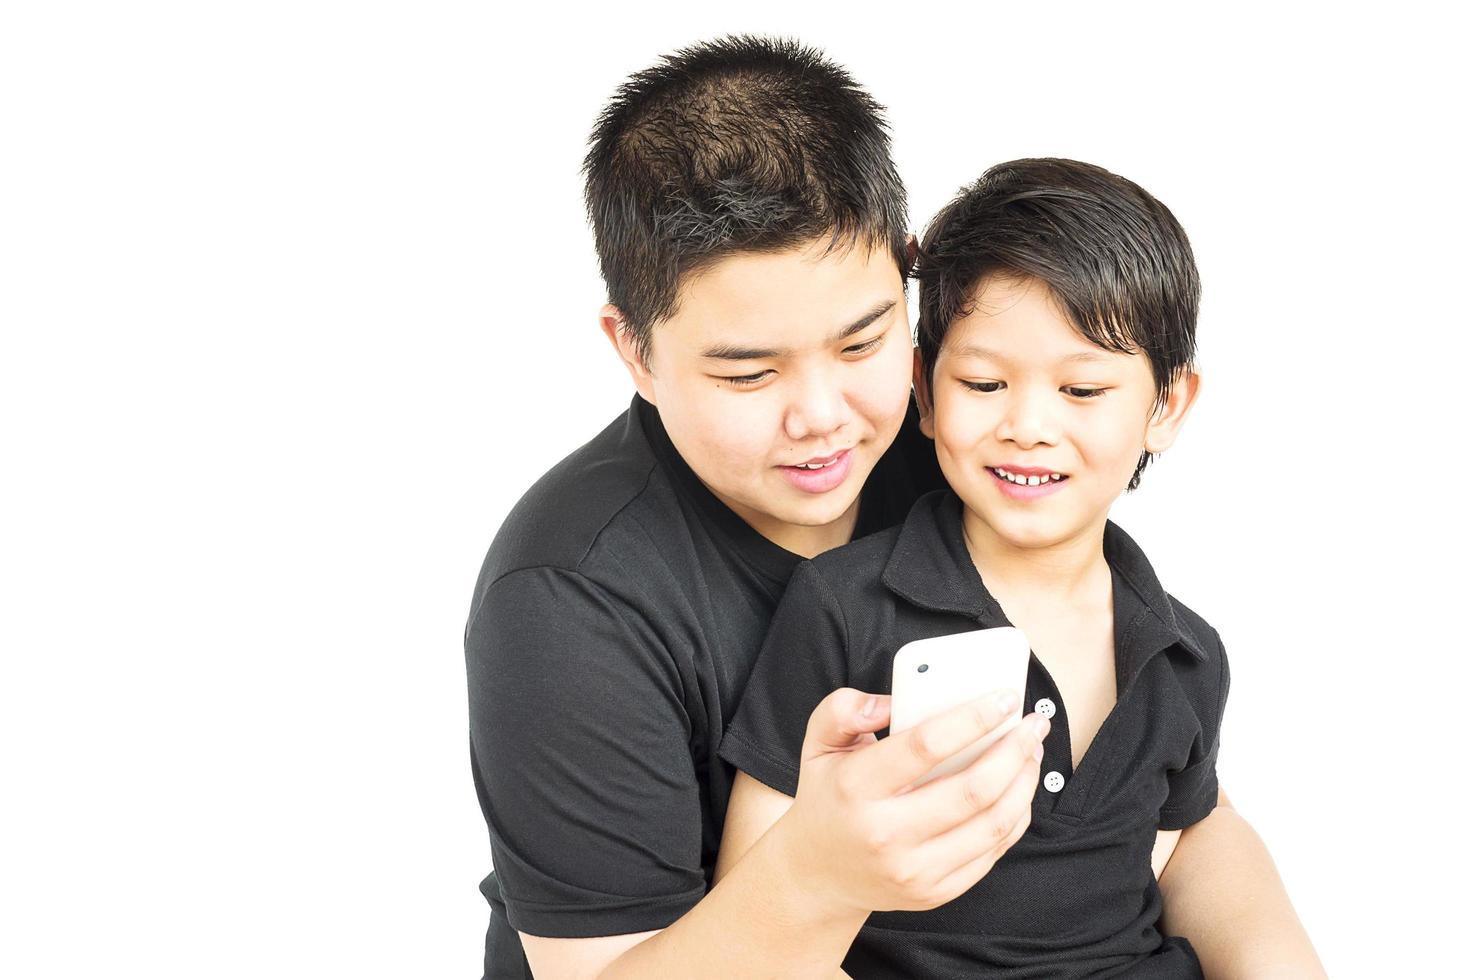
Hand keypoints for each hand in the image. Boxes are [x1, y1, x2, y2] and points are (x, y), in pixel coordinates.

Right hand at [774, 687, 1046, 916]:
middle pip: (973, 789)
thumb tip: (893, 701)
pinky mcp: (934, 892)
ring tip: (1032, 753)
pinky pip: (991, 851)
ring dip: (1024, 783)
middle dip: (1015, 751)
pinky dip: (1016, 816)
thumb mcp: (818, 744)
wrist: (818, 875)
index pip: (925, 746)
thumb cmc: (828, 798)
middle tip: (1035, 724)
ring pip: (993, 824)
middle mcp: (884, 833)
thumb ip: (844, 708)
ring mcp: (912, 870)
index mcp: (855, 787)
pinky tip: (1019, 790)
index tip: (1005, 698)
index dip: (973, 718)